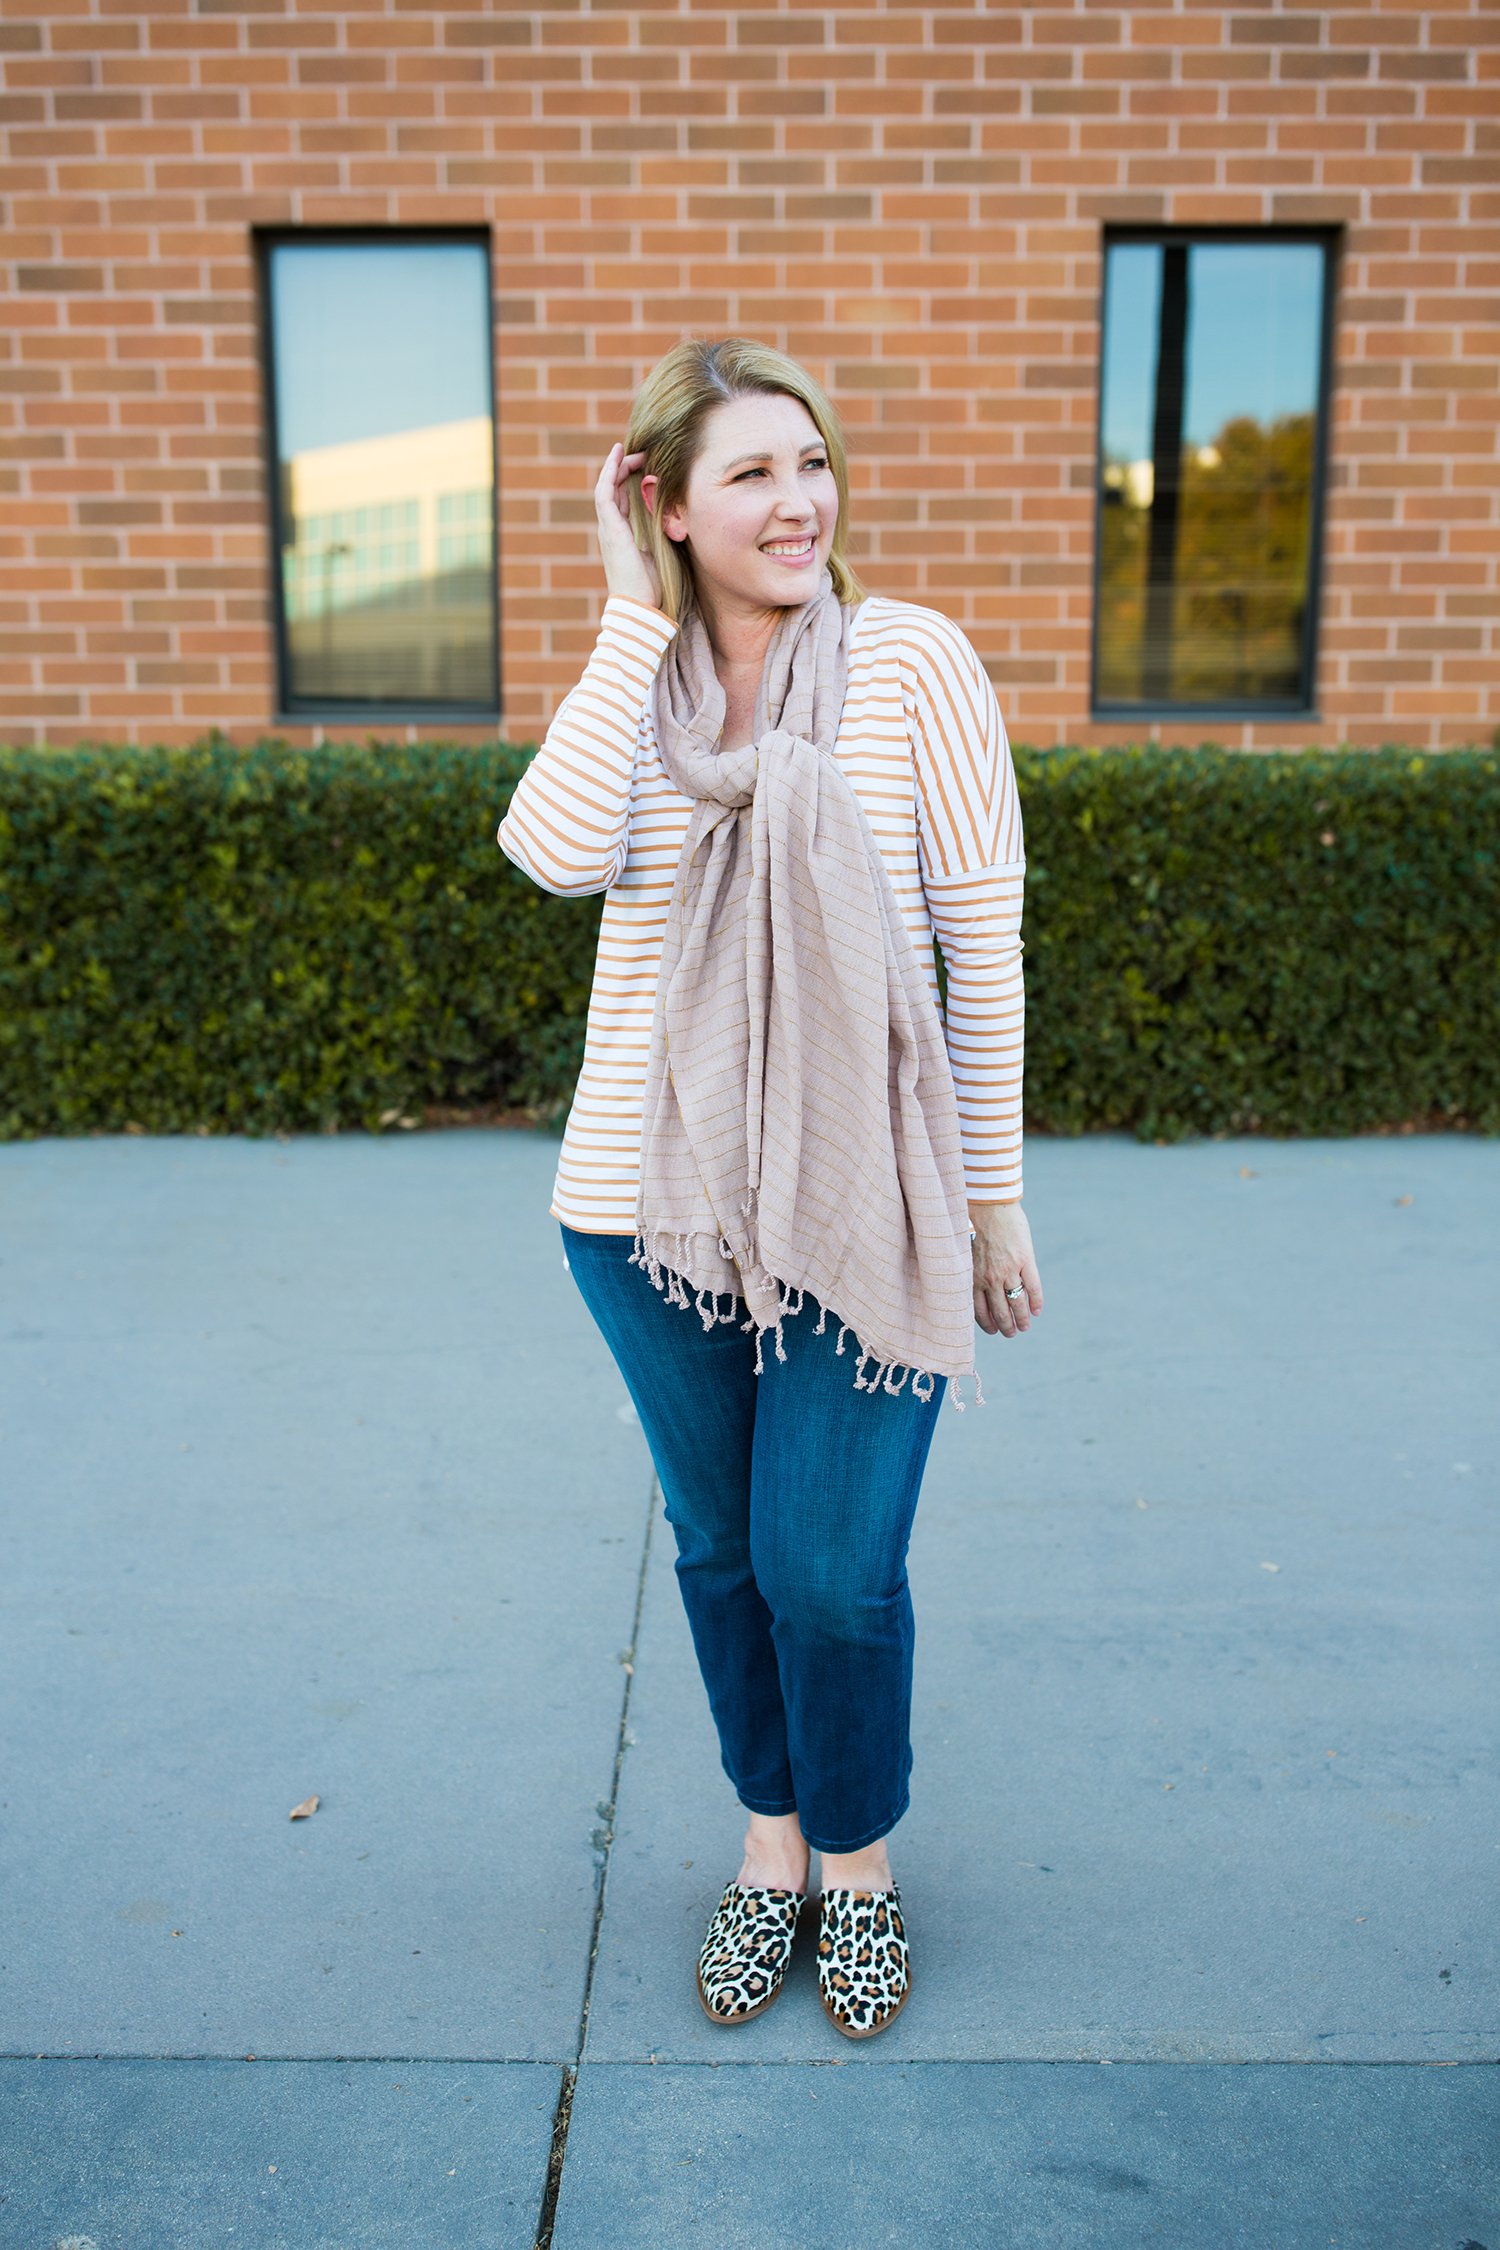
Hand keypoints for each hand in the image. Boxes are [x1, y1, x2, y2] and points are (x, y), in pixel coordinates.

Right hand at [593, 442, 663, 610]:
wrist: (639, 606)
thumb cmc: (651, 589)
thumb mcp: (659, 555)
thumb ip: (660, 537)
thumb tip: (675, 520)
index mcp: (622, 536)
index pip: (622, 501)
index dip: (628, 481)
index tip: (643, 466)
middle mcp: (611, 530)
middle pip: (613, 490)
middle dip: (623, 469)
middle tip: (640, 453)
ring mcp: (608, 528)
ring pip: (607, 487)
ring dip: (616, 466)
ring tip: (627, 449)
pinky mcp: (610, 528)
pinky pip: (604, 492)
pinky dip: (609, 472)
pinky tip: (618, 455)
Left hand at [969, 1201, 1042, 1337]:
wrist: (989, 1205)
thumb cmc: (974, 1225)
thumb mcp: (966, 1253)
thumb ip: (972, 1271)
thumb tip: (975, 1285)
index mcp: (972, 1277)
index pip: (979, 1311)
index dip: (987, 1324)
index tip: (993, 1330)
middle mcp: (990, 1278)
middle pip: (1000, 1311)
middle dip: (1006, 1327)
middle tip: (1011, 1333)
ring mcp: (1008, 1271)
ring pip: (1017, 1303)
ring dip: (1022, 1319)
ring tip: (1024, 1327)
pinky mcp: (1025, 1261)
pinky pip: (1033, 1287)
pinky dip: (1036, 1302)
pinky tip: (1037, 1311)